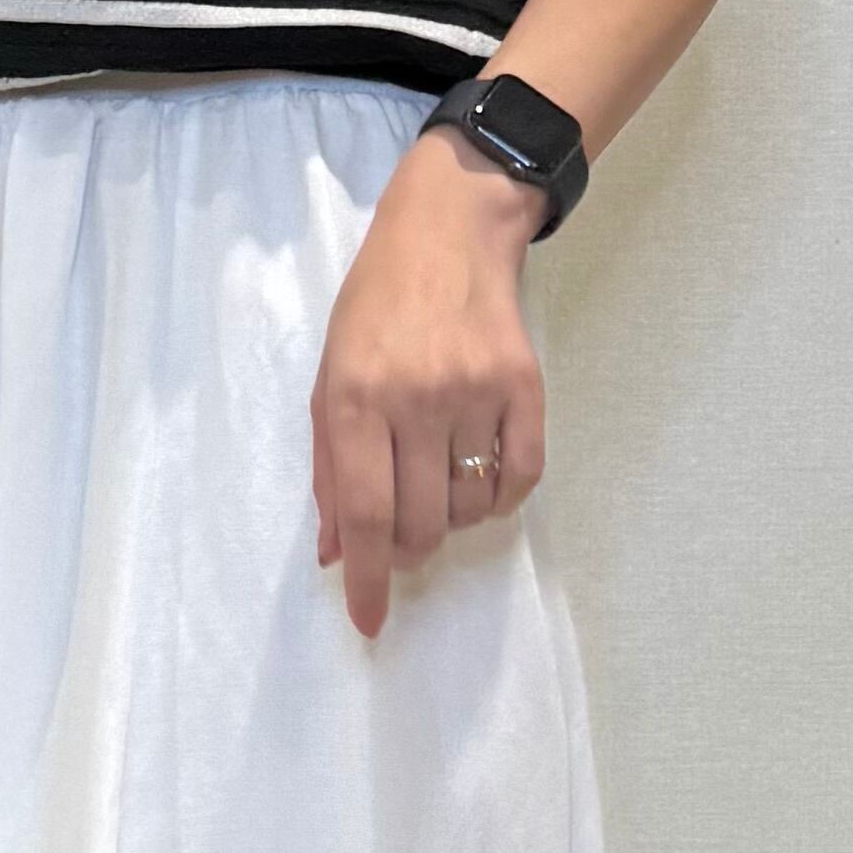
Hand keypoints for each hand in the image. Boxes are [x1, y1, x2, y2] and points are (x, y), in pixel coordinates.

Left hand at [311, 124, 548, 638]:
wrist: (449, 231)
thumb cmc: (374, 309)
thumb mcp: (328, 379)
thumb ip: (330, 469)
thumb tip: (337, 554)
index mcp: (354, 398)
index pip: (366, 515)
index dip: (368, 579)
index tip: (370, 622)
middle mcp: (416, 397)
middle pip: (419, 523)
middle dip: (407, 550)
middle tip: (401, 532)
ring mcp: (476, 391)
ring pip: (468, 508)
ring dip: (450, 519)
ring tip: (436, 482)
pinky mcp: (525, 385)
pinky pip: (519, 479)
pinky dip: (498, 499)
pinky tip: (479, 479)